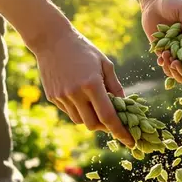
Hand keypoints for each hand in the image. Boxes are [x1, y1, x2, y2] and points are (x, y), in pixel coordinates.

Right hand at [29, 29, 134, 147]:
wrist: (51, 39)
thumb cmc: (83, 49)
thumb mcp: (105, 64)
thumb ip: (115, 87)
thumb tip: (125, 107)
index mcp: (92, 84)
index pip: (108, 117)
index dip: (121, 132)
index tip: (130, 143)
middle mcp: (75, 93)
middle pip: (93, 124)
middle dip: (105, 126)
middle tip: (112, 119)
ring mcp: (62, 97)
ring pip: (80, 121)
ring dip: (91, 119)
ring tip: (94, 104)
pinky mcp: (53, 97)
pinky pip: (69, 112)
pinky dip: (79, 110)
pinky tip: (80, 96)